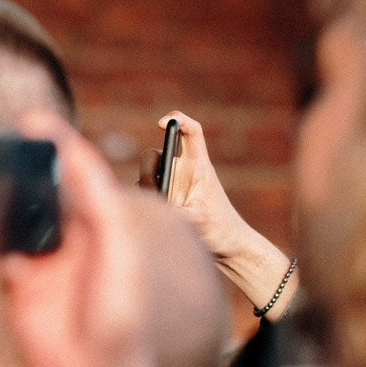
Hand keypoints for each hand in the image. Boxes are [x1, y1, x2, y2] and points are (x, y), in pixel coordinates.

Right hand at [0, 114, 158, 366]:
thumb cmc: (120, 320)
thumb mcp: (119, 259)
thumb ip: (103, 211)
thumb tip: (81, 163)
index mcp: (101, 226)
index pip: (79, 174)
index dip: (58, 144)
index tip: (34, 119)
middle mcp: (71, 238)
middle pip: (43, 189)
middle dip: (23, 162)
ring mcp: (42, 261)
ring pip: (17, 217)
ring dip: (1, 195)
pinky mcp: (18, 286)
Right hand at [153, 112, 294, 315]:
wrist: (224, 246)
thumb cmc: (218, 230)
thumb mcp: (197, 221)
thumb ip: (173, 211)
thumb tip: (148, 207)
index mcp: (198, 166)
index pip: (190, 132)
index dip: (177, 120)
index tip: (163, 123)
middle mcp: (182, 171)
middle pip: (156, 154)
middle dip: (148, 168)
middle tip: (154, 187)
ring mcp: (170, 185)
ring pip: (144, 177)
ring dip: (145, 192)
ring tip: (161, 213)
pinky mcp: (161, 200)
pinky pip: (141, 195)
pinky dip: (142, 206)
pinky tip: (154, 220)